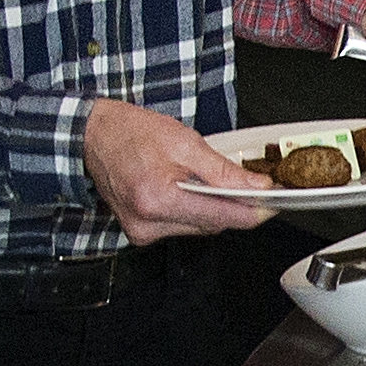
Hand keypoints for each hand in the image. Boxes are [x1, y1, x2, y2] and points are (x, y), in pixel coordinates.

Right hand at [79, 101, 274, 242]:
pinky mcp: (140, 233)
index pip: (221, 216)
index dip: (253, 212)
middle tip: (244, 184)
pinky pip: (181, 226)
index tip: (273, 205)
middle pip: (212, 224)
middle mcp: (148, 223)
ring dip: (210, 207)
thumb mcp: (184, 142)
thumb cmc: (131, 132)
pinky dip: (191, 210)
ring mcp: (142, 231)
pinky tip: (183, 189)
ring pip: (198, 227)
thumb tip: (256, 187)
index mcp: (158, 199)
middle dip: (231, 205)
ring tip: (200, 178)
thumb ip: (223, 170)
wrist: (93, 135)